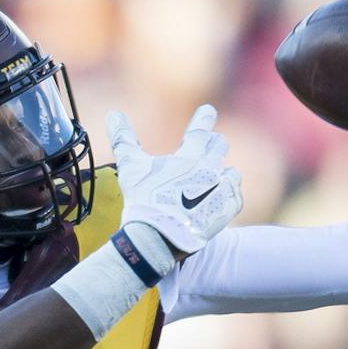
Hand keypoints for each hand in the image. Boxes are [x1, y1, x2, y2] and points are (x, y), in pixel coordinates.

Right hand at [108, 104, 244, 258]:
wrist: (157, 238)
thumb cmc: (142, 200)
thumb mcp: (131, 167)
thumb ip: (124, 139)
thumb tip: (112, 114)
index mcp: (190, 156)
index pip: (200, 130)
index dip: (204, 118)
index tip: (208, 110)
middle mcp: (210, 170)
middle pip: (219, 147)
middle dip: (214, 144)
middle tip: (212, 142)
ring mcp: (221, 190)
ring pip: (231, 173)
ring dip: (223, 172)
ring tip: (216, 176)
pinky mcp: (227, 211)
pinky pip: (236, 196)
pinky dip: (229, 194)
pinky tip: (221, 196)